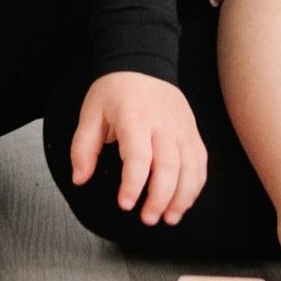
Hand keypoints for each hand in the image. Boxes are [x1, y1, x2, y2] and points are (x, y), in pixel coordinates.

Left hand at [67, 71, 207, 225]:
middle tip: (148, 218)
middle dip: (160, 198)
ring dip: (182, 197)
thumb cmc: (115, 91)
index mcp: (133, 117)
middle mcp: (162, 123)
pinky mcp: (192, 131)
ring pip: (190, 167)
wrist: (142, 62)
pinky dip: (195, 186)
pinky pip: (200, 162)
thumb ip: (83, 148)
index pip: (138, 156)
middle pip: (169, 165)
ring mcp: (181, 127)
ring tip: (168, 218)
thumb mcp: (90, 113)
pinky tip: (183, 201)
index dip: (133, 183)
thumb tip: (80, 178)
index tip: (126, 203)